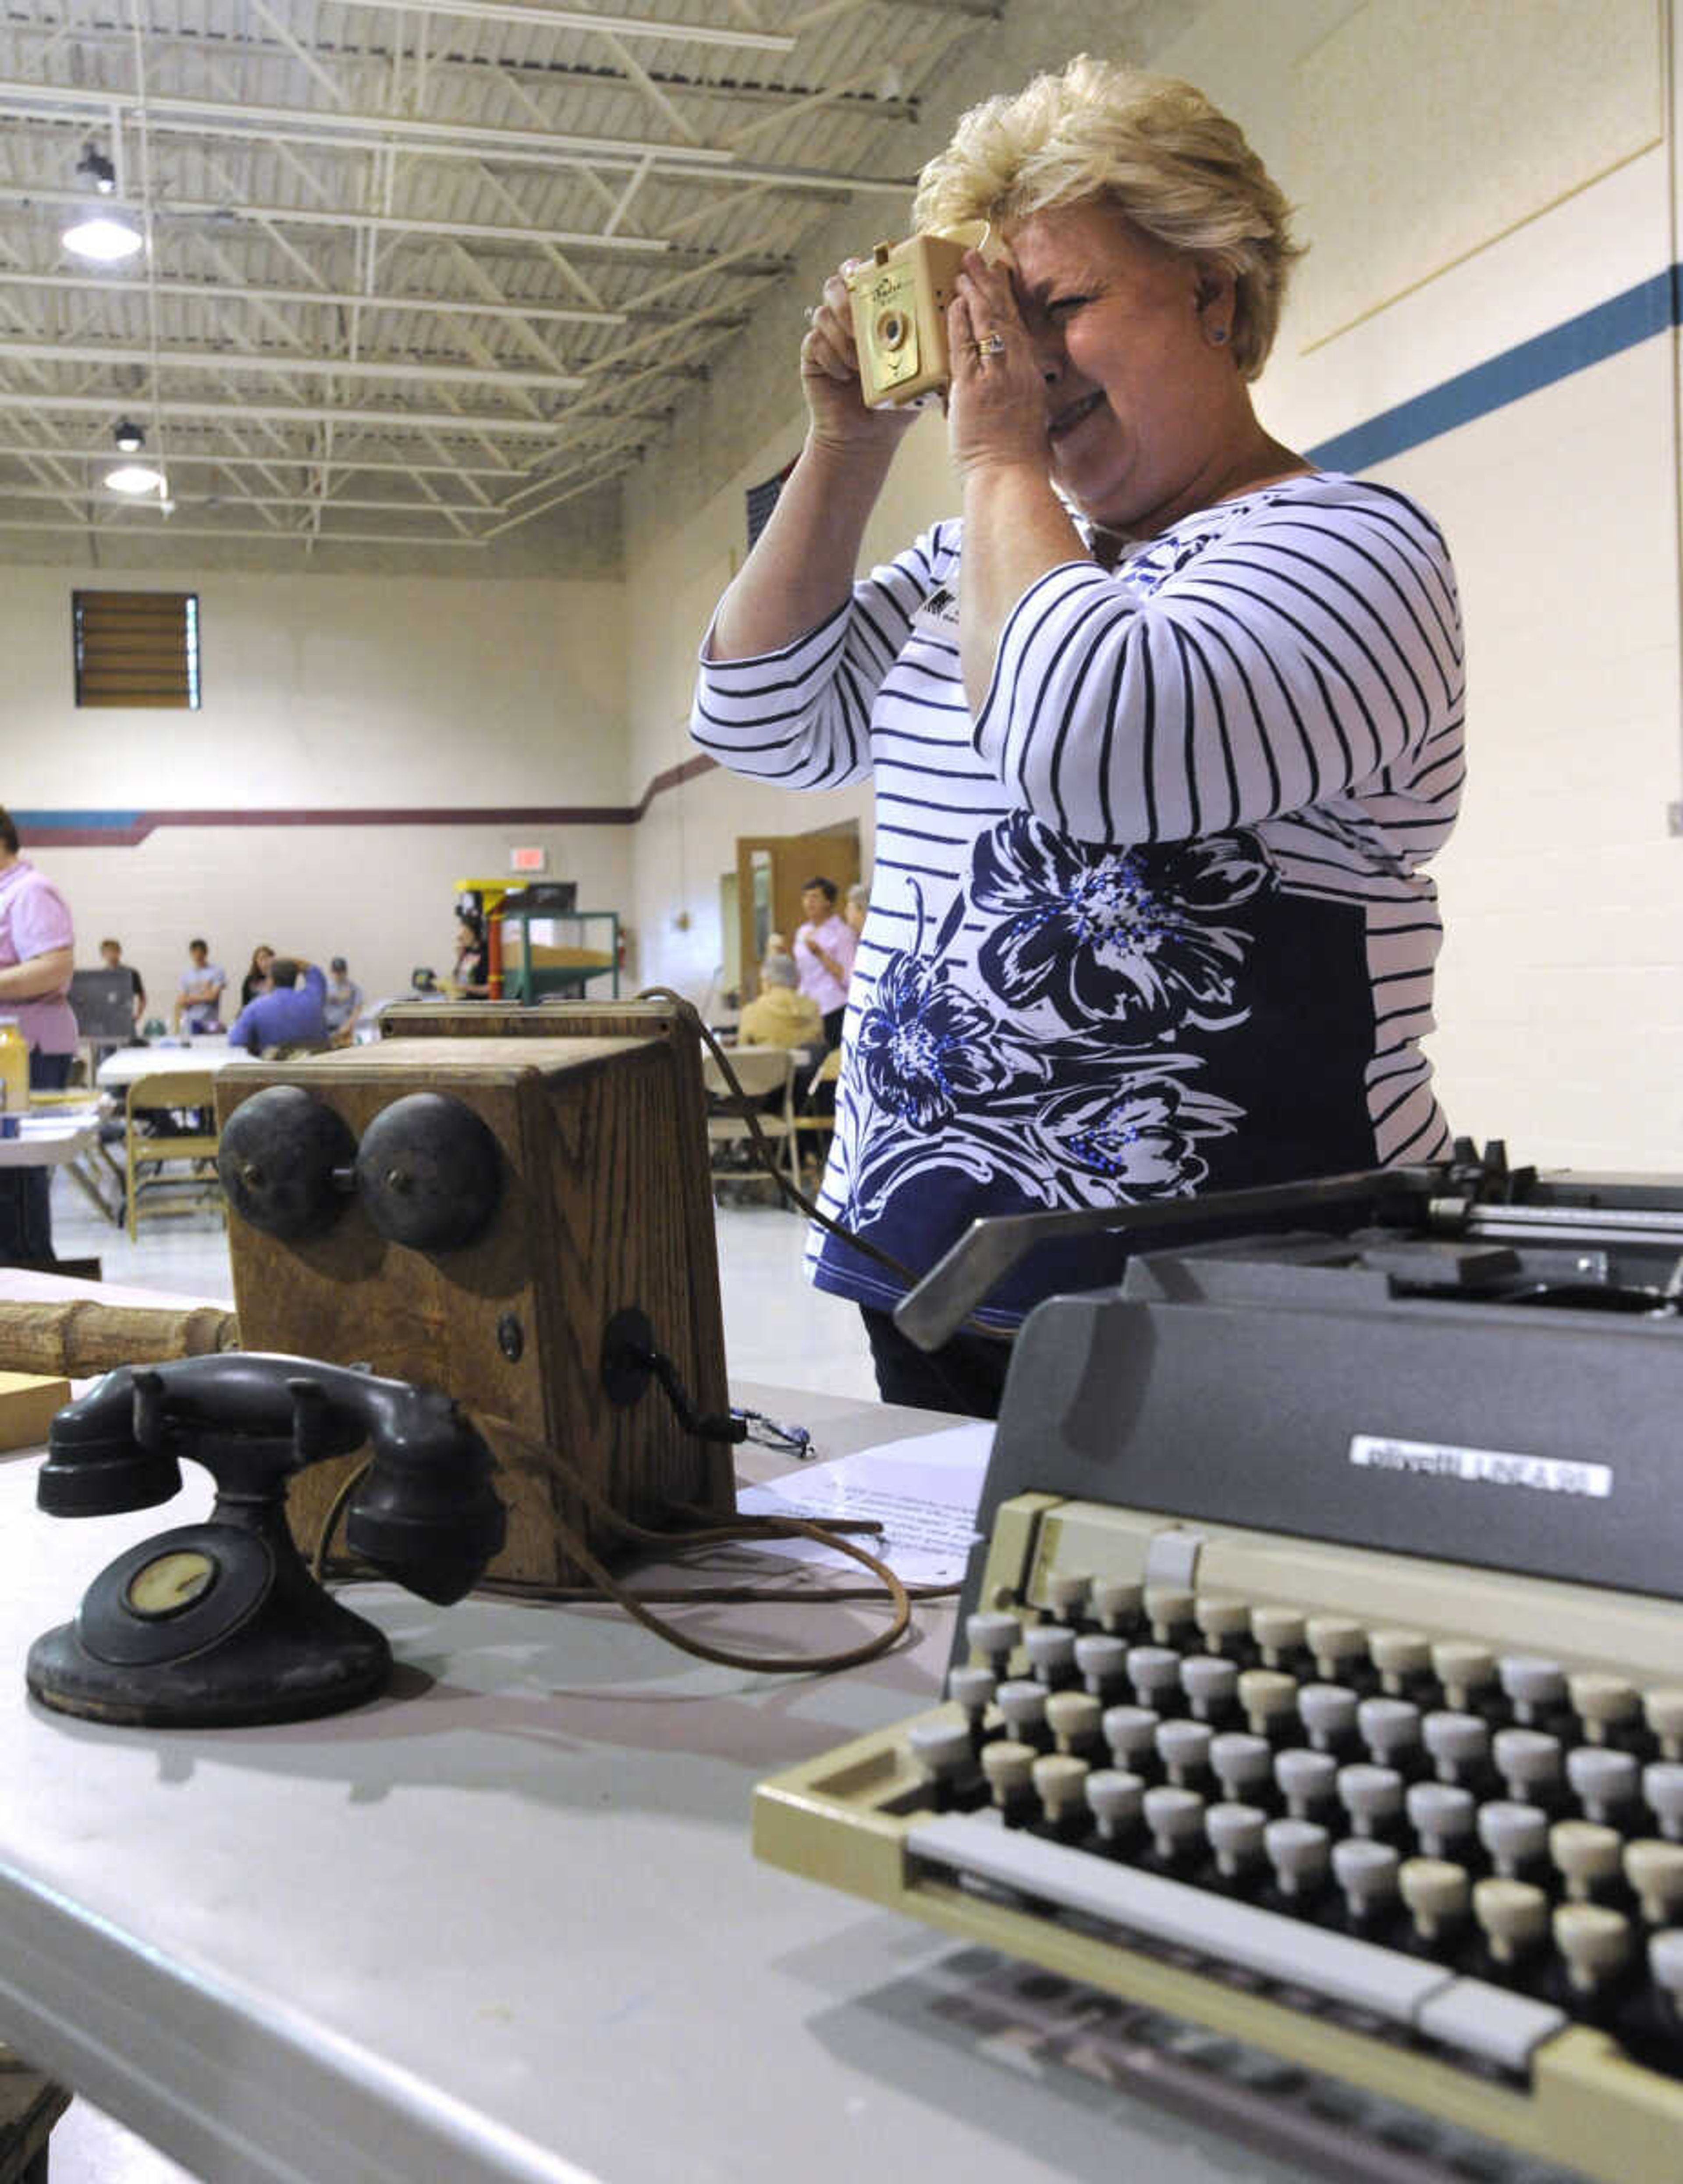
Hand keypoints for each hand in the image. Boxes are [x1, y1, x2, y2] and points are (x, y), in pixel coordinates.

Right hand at [801, 262, 920, 456]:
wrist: (867, 434)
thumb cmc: (896, 398)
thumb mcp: (920, 369)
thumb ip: (932, 342)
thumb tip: (956, 316)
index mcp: (873, 312)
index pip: (864, 275)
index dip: (864, 268)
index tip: (872, 275)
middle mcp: (847, 318)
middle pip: (837, 284)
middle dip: (848, 299)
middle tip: (862, 320)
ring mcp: (828, 335)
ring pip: (822, 311)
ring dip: (841, 332)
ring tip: (858, 360)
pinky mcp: (813, 355)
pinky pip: (813, 341)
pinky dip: (830, 356)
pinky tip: (844, 375)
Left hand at [946, 249, 1048, 480]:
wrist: (1010, 481)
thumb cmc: (1017, 462)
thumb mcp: (1026, 422)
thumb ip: (1016, 399)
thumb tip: (1009, 391)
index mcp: (1029, 379)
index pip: (1017, 330)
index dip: (1007, 300)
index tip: (999, 277)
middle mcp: (1017, 372)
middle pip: (1005, 317)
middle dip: (990, 283)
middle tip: (976, 257)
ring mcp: (997, 377)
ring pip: (987, 325)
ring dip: (974, 292)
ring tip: (962, 269)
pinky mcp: (975, 388)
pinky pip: (966, 346)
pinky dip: (961, 322)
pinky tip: (955, 302)